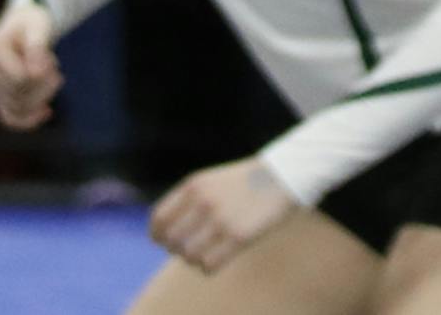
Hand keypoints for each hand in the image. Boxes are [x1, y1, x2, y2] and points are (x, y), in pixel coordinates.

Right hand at [0, 0, 60, 127]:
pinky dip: (27, 120)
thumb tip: (36, 74)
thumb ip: (37, 48)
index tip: (52, 61)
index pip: (19, 78)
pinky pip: (8, 116)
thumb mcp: (39, 25)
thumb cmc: (33, 20)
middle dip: (43, 86)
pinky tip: (47, 113)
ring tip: (55, 79)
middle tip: (56, 70)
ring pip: (15, 108)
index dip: (41, 75)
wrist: (25, 21)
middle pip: (17, 95)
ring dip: (41, 99)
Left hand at [150, 157, 298, 275]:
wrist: (282, 175)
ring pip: (188, 256)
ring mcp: (221, 220)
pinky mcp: (238, 237)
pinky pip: (208, 266)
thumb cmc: (243, 182)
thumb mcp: (211, 181)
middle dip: (178, 248)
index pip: (158, 220)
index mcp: (194, 185)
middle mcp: (204, 202)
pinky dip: (209, 266)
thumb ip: (186, 203)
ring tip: (207, 249)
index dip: (158, 235)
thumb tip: (164, 236)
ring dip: (195, 258)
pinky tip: (219, 255)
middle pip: (171, 241)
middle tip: (191, 245)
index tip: (166, 240)